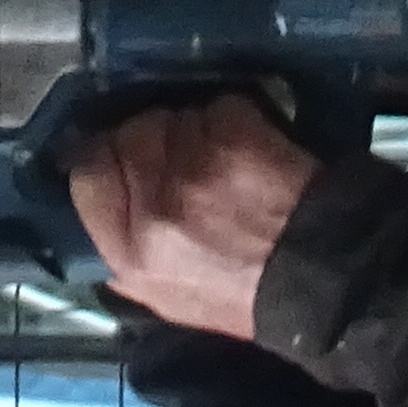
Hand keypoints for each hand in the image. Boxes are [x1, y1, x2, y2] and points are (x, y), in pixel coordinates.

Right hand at [68, 93, 320, 339]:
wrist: (321, 282)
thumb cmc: (244, 296)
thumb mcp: (166, 298)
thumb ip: (124, 253)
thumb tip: (102, 213)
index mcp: (128, 252)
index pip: (87, 176)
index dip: (102, 159)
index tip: (119, 157)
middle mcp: (151, 206)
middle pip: (126, 135)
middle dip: (150, 137)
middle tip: (180, 157)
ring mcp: (193, 166)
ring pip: (174, 116)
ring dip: (195, 129)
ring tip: (222, 161)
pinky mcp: (234, 137)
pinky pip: (219, 108)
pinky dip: (236, 121)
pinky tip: (253, 151)